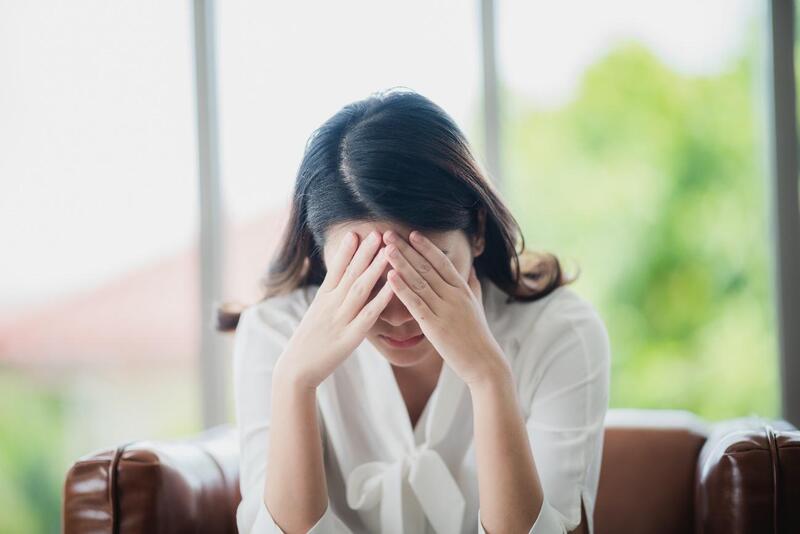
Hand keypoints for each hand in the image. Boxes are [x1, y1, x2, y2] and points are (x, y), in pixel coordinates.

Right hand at [276, 230, 393, 389]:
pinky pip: (368, 315)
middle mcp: (331, 305)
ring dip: (375, 268)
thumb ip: (328, 299)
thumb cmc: (307, 343)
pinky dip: (381, 299)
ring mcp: (341, 320)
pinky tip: (393, 286)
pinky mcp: (350, 337)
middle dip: (364, 252)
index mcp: (322, 299)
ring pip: (360, 289)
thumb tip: (338, 284)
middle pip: (350, 274)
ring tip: (388, 251)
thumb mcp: (316, 315)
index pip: (335, 269)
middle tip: (377, 233)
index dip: (346, 251)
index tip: (356, 233)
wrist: (295, 370)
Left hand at [383, 230, 506, 385]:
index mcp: (463, 289)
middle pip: (426, 267)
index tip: (412, 234)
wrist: (484, 362)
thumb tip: (471, 270)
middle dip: (406, 249)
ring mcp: (444, 310)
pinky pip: (415, 303)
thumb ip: (473, 286)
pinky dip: (402, 289)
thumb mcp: (477, 305)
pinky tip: (390, 277)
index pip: (442, 262)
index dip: (426, 247)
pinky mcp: (435, 326)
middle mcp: (453, 295)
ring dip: (401, 263)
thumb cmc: (478, 335)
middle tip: (389, 234)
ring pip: (419, 281)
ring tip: (386, 249)